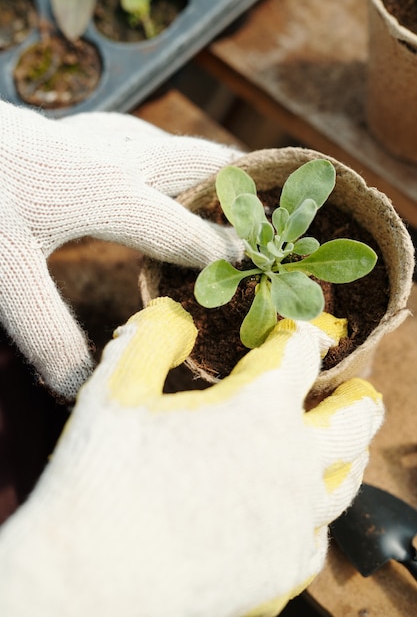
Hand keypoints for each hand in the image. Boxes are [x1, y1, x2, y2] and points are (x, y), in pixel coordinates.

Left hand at [0, 102, 243, 398]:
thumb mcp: (8, 276)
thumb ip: (51, 335)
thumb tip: (84, 390)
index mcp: (111, 192)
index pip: (186, 230)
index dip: (224, 253)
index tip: (259, 266)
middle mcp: (116, 156)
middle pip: (198, 163)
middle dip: (238, 186)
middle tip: (269, 207)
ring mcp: (96, 134)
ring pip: (171, 145)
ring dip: (205, 167)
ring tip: (228, 189)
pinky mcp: (75, 127)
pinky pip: (140, 138)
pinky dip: (166, 157)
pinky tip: (157, 167)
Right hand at [0, 298, 383, 616]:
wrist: (89, 583)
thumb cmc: (101, 480)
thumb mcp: (117, 389)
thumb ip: (153, 337)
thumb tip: (176, 314)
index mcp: (258, 410)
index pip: (300, 354)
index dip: (303, 332)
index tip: (302, 329)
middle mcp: (292, 464)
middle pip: (354, 419)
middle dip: (357, 395)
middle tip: (354, 387)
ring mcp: (292, 522)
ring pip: (346, 481)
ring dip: (348, 453)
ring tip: (345, 444)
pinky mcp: (281, 571)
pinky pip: (316, 537)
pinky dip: (315, 516)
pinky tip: (300, 513)